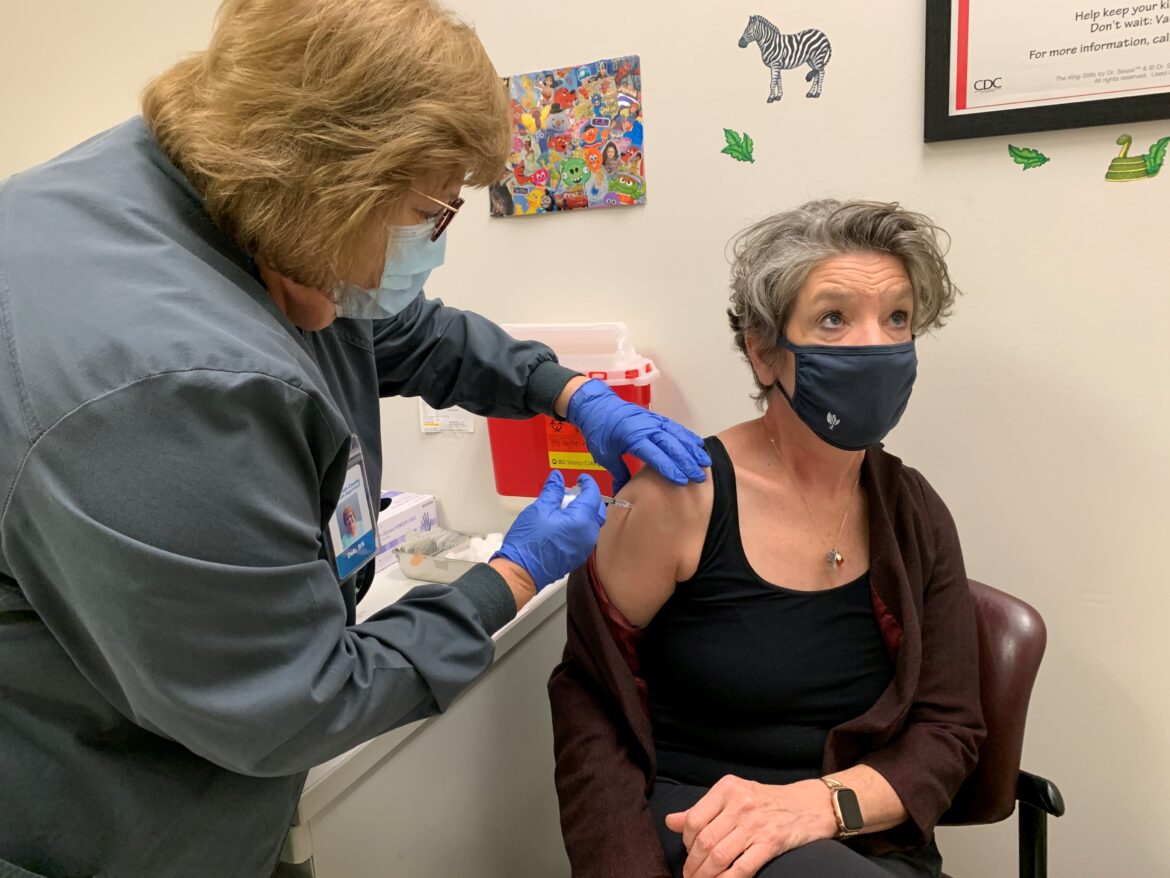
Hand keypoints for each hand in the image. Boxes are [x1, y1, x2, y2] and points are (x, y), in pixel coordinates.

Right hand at [491, 471, 606, 589]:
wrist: (522, 573)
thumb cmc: (529, 540)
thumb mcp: (539, 509)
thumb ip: (552, 491)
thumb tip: (557, 477)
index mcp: (582, 521)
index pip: (593, 496)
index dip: (589, 484)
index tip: (582, 478)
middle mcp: (589, 535)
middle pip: (598, 511)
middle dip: (591, 498)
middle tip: (578, 491)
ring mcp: (584, 548)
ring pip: (593, 525)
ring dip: (586, 513)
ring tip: (570, 506)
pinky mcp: (578, 557)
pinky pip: (586, 536)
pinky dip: (582, 525)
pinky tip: (567, 522)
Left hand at [566, 379, 709, 493]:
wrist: (597, 406)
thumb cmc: (599, 430)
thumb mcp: (604, 454)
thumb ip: (618, 472)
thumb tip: (623, 492)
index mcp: (632, 437)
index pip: (655, 454)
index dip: (669, 468)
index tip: (682, 480)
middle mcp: (646, 427)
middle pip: (671, 445)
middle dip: (687, 462)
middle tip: (699, 477)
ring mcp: (653, 421)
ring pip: (677, 435)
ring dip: (692, 449)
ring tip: (705, 463)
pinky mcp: (657, 418)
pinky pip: (676, 427)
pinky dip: (688, 436)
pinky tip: (698, 445)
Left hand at [664, 776, 837, 877]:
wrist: (809, 805)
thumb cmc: (766, 801)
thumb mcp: (733, 795)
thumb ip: (702, 808)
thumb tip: (670, 821)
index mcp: (727, 788)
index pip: (694, 819)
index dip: (685, 841)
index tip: (688, 852)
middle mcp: (740, 804)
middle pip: (704, 841)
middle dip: (693, 864)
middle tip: (690, 875)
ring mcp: (756, 824)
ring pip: (719, 856)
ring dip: (705, 875)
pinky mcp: (771, 842)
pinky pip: (742, 868)